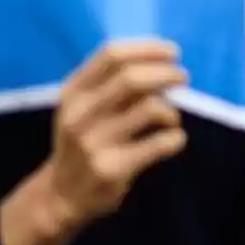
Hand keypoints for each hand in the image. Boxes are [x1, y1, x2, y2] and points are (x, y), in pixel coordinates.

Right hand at [0, 41, 187, 244]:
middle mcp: (79, 114)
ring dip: (171, 110)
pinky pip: (159, 144)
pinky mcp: (112, 169)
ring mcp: (94, 143)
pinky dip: (176, 138)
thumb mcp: (82, 107)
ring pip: (150, 108)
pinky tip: (174, 140)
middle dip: (166, 73)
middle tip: (183, 77)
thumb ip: (111, 83)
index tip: (172, 52)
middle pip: (132, 78)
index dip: (148, 48)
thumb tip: (162, 59)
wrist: (61, 196)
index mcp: (72, 92)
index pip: (111, 55)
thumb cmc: (83, 140)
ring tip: (171, 119)